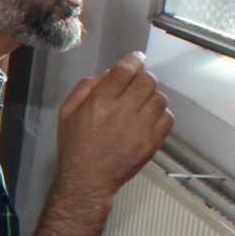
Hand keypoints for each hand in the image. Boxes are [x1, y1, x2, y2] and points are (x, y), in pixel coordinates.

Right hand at [54, 52, 172, 201]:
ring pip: (159, 97)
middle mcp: (121, 112)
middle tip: (137, 84)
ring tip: (141, 103)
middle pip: (146, 80)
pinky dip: (160, 114)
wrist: (87, 178)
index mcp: (98, 103)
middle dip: (143, 77)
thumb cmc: (75, 146)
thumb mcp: (67, 113)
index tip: (137, 57)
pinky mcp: (152, 142)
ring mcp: (139, 128)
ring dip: (152, 95)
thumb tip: (108, 73)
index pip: (124, 70)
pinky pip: (167, 117)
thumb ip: (85, 88)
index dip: (133, 59)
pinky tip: (148, 118)